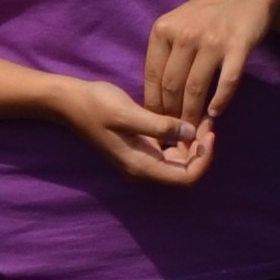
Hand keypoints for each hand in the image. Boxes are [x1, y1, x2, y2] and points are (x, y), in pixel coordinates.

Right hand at [46, 74, 214, 185]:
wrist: (70, 102)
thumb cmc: (96, 105)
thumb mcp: (127, 113)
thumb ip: (160, 125)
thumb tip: (192, 133)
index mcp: (141, 166)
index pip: (186, 177)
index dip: (204, 160)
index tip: (209, 133)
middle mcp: (144, 169)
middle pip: (186, 170)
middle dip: (202, 148)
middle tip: (208, 120)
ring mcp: (143, 159)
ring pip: (181, 159)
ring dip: (194, 142)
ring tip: (201, 117)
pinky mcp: (143, 148)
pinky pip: (171, 149)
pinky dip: (183, 137)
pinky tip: (188, 117)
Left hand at [140, 0, 279, 121]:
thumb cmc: (207, 13)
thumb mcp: (177, 25)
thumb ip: (166, 54)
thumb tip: (156, 95)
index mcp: (163, 30)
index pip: (152, 76)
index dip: (153, 103)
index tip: (156, 122)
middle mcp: (185, 34)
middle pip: (172, 85)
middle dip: (171, 114)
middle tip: (174, 132)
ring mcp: (212, 40)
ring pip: (196, 88)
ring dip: (193, 113)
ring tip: (193, 129)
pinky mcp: (238, 47)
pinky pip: (227, 82)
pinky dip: (220, 101)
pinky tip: (216, 112)